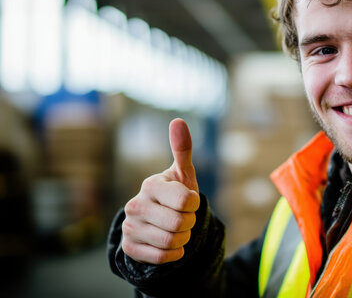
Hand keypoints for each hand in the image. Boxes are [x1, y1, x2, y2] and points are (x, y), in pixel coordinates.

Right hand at [121, 118, 199, 263]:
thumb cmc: (176, 195)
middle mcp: (135, 205)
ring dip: (182, 239)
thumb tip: (177, 120)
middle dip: (189, 224)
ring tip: (176, 230)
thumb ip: (183, 149)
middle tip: (183, 218)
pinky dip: (173, 254)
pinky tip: (168, 244)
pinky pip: (163, 258)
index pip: (186, 201)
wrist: (159, 223)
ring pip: (172, 242)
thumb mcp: (184, 175)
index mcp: (151, 184)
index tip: (189, 201)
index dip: (194, 204)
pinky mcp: (129, 248)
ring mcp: (129, 227)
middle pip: (180, 224)